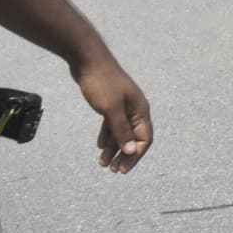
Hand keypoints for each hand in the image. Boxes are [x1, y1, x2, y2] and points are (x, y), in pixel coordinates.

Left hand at [73, 56, 151, 173]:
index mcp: (140, 110)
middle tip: (113, 171)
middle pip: (133, 138)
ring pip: (121, 133)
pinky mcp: (111, 105)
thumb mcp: (111, 109)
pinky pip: (113, 125)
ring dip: (114, 149)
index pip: (144, 138)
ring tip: (102, 163)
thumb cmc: (102, 83)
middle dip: (124, 156)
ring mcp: (123, 107)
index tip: (122, 169)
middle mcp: (135, 110)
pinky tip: (99, 146)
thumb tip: (130, 151)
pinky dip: (107, 137)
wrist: (89, 62)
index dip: (134, 155)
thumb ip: (121, 130)